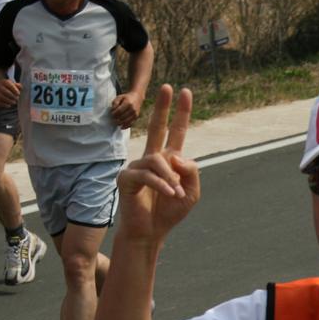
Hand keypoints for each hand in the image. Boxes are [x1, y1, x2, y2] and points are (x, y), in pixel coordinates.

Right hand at [0, 79, 21, 108]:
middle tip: (17, 99)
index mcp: (4, 82)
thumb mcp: (13, 84)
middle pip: (5, 91)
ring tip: (14, 102)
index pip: (9, 85)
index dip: (14, 90)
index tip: (18, 93)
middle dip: (12, 96)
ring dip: (9, 101)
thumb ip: (18, 86)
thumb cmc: (8, 86)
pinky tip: (9, 105)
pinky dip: (4, 104)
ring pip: (1, 97)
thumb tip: (21, 88)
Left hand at [110, 90, 142, 128]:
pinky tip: (121, 127)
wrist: (137, 97)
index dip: (114, 114)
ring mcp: (135, 114)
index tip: (111, 114)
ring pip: (126, 121)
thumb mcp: (119, 97)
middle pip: (122, 117)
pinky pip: (131, 124)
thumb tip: (112, 110)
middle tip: (112, 119)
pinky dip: (125, 126)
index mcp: (128, 103)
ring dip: (120, 123)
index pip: (119, 111)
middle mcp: (132, 109)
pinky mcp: (136, 117)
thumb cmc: (126, 98)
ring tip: (116, 123)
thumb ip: (115, 103)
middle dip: (116, 119)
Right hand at [115, 84, 200, 245]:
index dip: (181, 113)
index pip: (175, 132)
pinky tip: (170, 194)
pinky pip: (147, 175)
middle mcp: (152, 159)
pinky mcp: (127, 178)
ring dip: (171, 178)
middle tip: (167, 86)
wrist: (150, 232)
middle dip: (163, 107)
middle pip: (156, 127)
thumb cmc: (168, 212)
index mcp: (168, 160)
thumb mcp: (191, 193)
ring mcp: (137, 167)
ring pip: (157, 159)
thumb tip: (177, 156)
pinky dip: (162, 184)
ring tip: (177, 193)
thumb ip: (191, 172)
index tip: (185, 92)